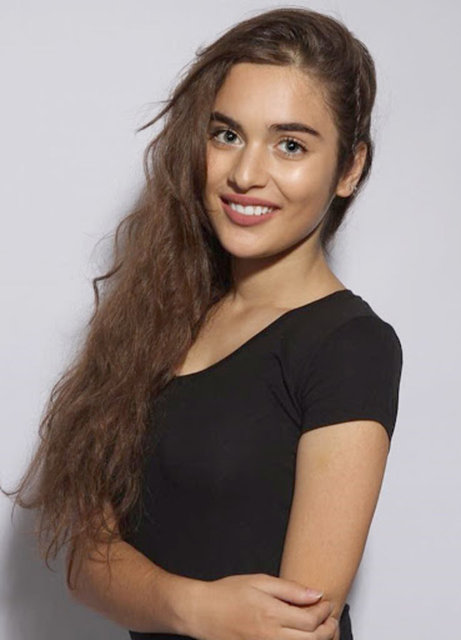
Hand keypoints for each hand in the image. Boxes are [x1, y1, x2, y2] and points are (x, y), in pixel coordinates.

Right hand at [186, 573, 337, 639]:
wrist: (202, 612)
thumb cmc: (227, 594)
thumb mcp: (259, 581)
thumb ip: (289, 589)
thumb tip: (315, 594)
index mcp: (271, 614)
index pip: (311, 620)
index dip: (325, 611)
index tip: (325, 602)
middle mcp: (271, 636)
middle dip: (328, 628)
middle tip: (330, 617)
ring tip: (322, 628)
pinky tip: (303, 636)